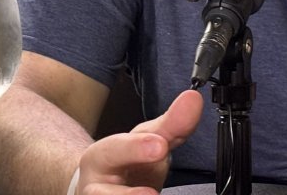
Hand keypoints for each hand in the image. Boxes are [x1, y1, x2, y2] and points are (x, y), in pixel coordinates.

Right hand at [72, 89, 202, 193]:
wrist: (100, 190)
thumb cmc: (125, 166)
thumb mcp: (146, 142)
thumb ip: (171, 125)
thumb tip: (193, 100)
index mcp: (101, 158)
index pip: (114, 150)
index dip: (135, 149)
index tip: (160, 146)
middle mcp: (93, 189)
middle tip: (150, 194)